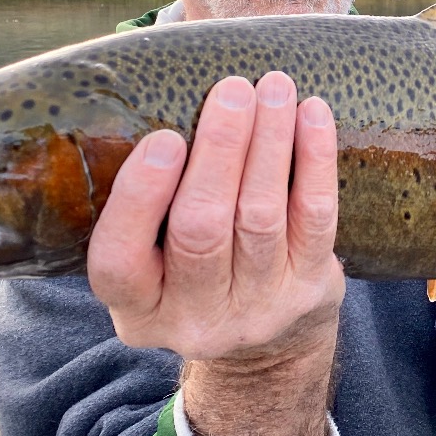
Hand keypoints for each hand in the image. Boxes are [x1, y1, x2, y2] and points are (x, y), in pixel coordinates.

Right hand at [87, 71, 344, 361]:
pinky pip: (315, 218)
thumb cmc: (190, 272)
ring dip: (269, 142)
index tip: (164, 138)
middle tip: (232, 89)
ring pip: (261, 216)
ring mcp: (257, 310)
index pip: (119, 261)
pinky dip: (314, 160)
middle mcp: (193, 318)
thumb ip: (139, 202)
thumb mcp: (149, 261)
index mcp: (136, 309)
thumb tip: (137, 90)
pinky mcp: (309, 291)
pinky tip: (313, 114)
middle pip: (201, 230)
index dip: (140, 199)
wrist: (264, 349)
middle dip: (220, 152)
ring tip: (273, 86)